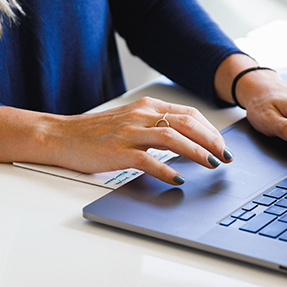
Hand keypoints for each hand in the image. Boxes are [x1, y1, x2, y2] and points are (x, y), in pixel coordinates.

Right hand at [0, 97, 232, 184]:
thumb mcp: (130, 121)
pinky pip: (148, 160)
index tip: (222, 145)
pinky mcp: (118, 152)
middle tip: (225, 156)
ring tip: (211, 165)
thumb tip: (186, 141)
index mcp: (146, 107)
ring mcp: (129, 133)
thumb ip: (155, 127)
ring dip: (197, 152)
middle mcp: (141, 116)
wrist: (61, 136)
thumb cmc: (95, 133)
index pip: (188, 114)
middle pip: (186, 123)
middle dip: (211, 140)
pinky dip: (166, 170)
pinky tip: (178, 179)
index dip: (210, 130)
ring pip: (172, 138)